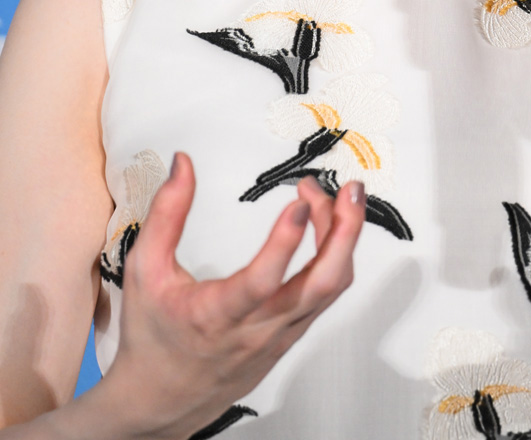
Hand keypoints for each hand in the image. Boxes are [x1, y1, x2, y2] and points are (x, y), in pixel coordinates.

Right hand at [106, 155, 364, 438]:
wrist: (161, 400)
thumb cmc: (152, 337)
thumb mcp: (146, 270)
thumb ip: (166, 214)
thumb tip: (182, 165)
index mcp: (216, 315)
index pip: (260, 282)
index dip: (284, 242)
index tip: (298, 202)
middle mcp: (257, 328)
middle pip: (319, 285)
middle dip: (344, 233)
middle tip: (350, 190)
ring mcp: (279, 335)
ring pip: (330, 289)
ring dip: (343, 239)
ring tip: (339, 198)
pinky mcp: (290, 336)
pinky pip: (325, 297)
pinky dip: (335, 258)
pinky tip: (330, 230)